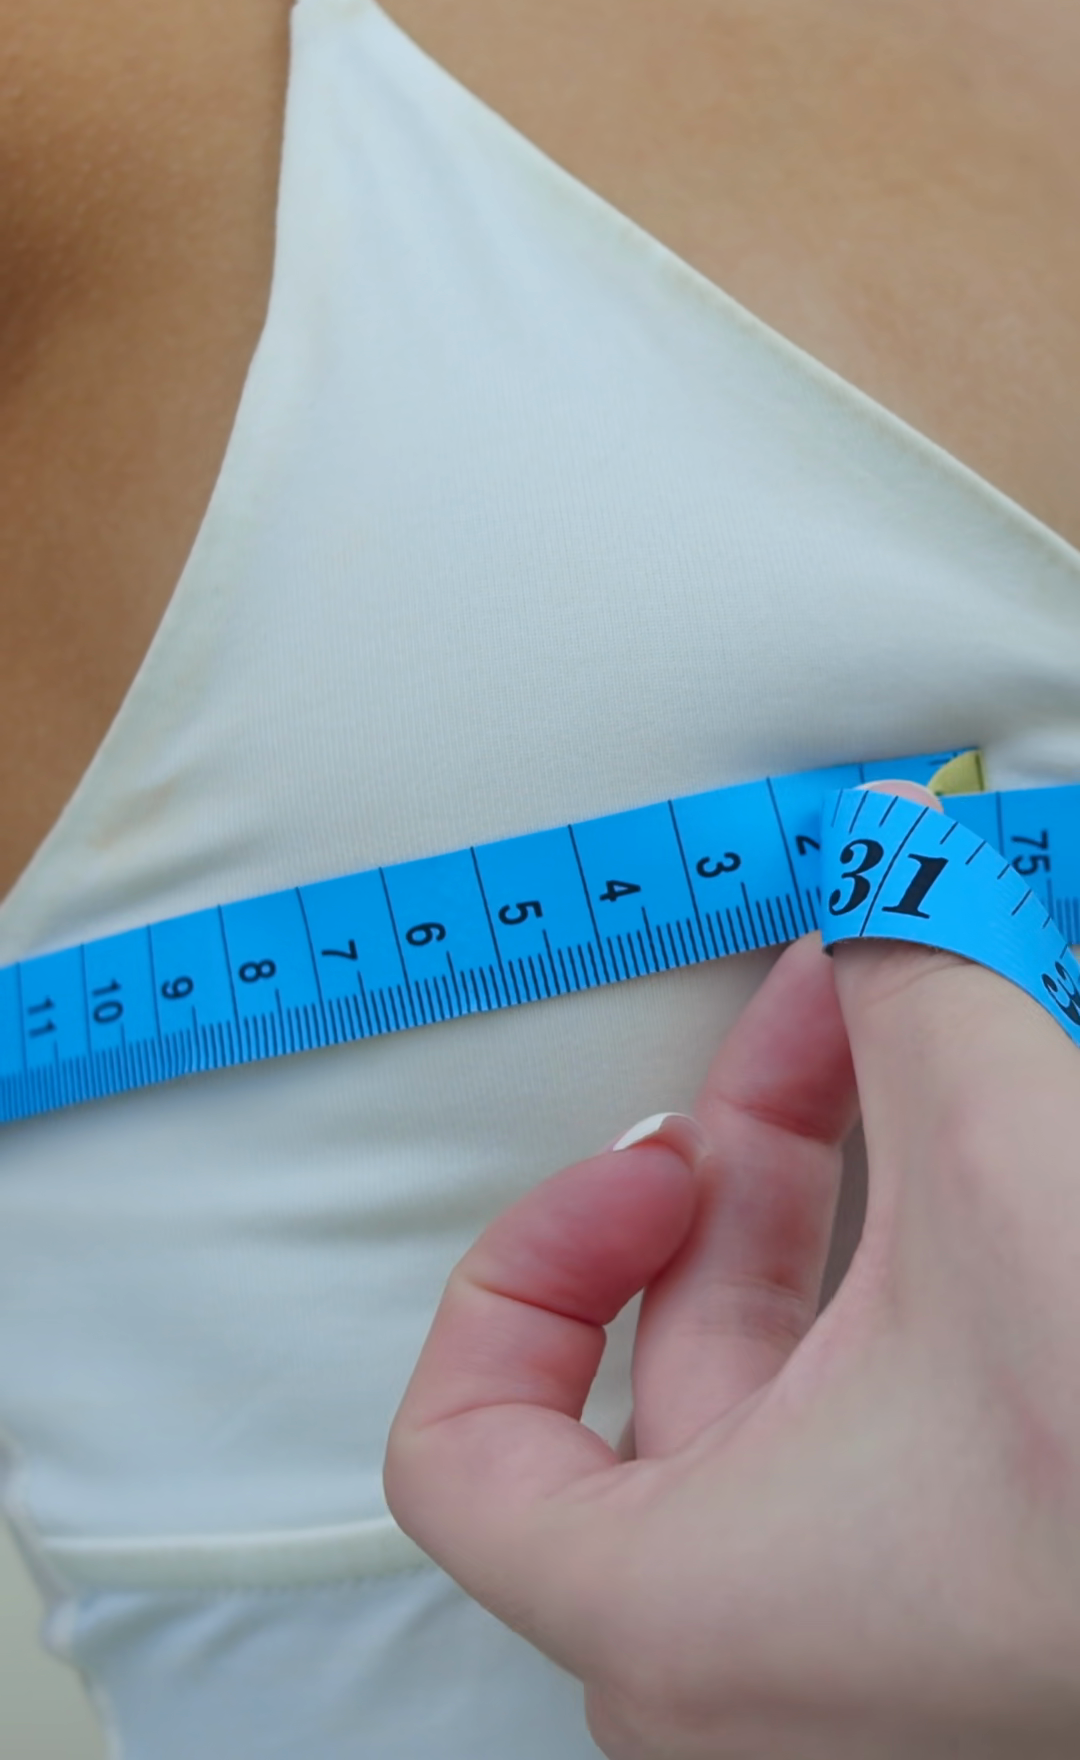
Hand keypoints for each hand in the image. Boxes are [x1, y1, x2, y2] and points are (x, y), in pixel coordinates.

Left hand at [384, 781, 1079, 1758]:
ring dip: (836, 1178)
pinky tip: (966, 1126)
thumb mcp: (1007, 1165)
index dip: (522, 1265)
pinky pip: (878, 1411)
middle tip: (817, 1003)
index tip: (649, 1159)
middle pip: (660, 1358)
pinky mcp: (958, 1587)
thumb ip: (921, 978)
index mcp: (680, 1610)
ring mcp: (867, 1631)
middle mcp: (753, 1659)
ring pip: (785, 1373)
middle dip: (742, 1146)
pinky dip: (904, 1265)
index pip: (459, 1457)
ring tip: (909, 1018)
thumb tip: (895, 849)